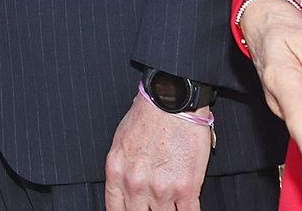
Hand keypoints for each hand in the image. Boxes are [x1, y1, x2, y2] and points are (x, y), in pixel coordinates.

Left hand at [104, 89, 212, 210]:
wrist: (171, 101)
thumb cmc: (147, 115)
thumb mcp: (121, 143)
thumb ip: (123, 169)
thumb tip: (126, 187)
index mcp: (116, 172)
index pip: (114, 210)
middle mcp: (135, 185)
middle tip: (154, 207)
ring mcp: (161, 189)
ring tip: (171, 206)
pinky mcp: (186, 188)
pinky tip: (186, 209)